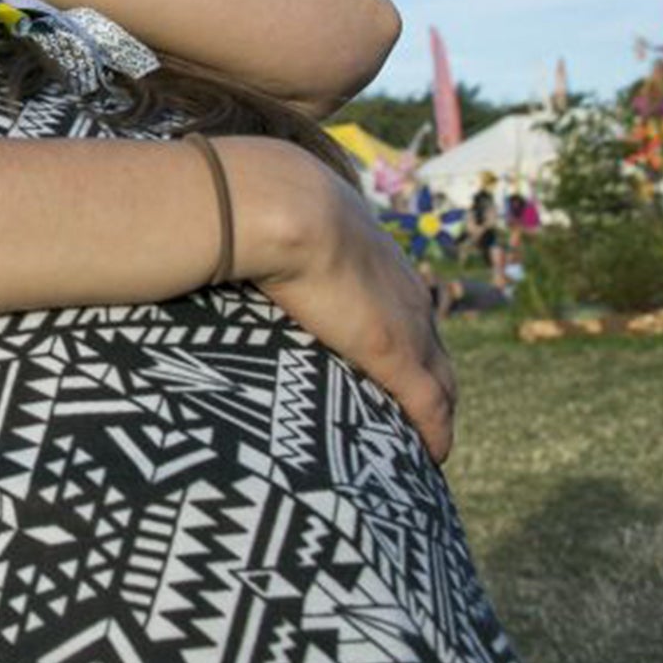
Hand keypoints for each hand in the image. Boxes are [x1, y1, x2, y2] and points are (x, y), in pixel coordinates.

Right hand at [224, 138, 457, 461]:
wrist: (279, 205)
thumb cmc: (260, 207)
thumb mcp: (272, 220)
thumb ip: (262, 237)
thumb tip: (220, 237)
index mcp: (376, 257)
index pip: (404, 307)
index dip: (402, 340)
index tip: (386, 365)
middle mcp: (403, 291)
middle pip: (434, 348)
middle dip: (430, 382)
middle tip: (411, 418)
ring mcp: (405, 323)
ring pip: (442, 379)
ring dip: (434, 412)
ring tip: (418, 443)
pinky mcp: (395, 354)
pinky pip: (430, 406)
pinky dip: (435, 433)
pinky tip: (431, 457)